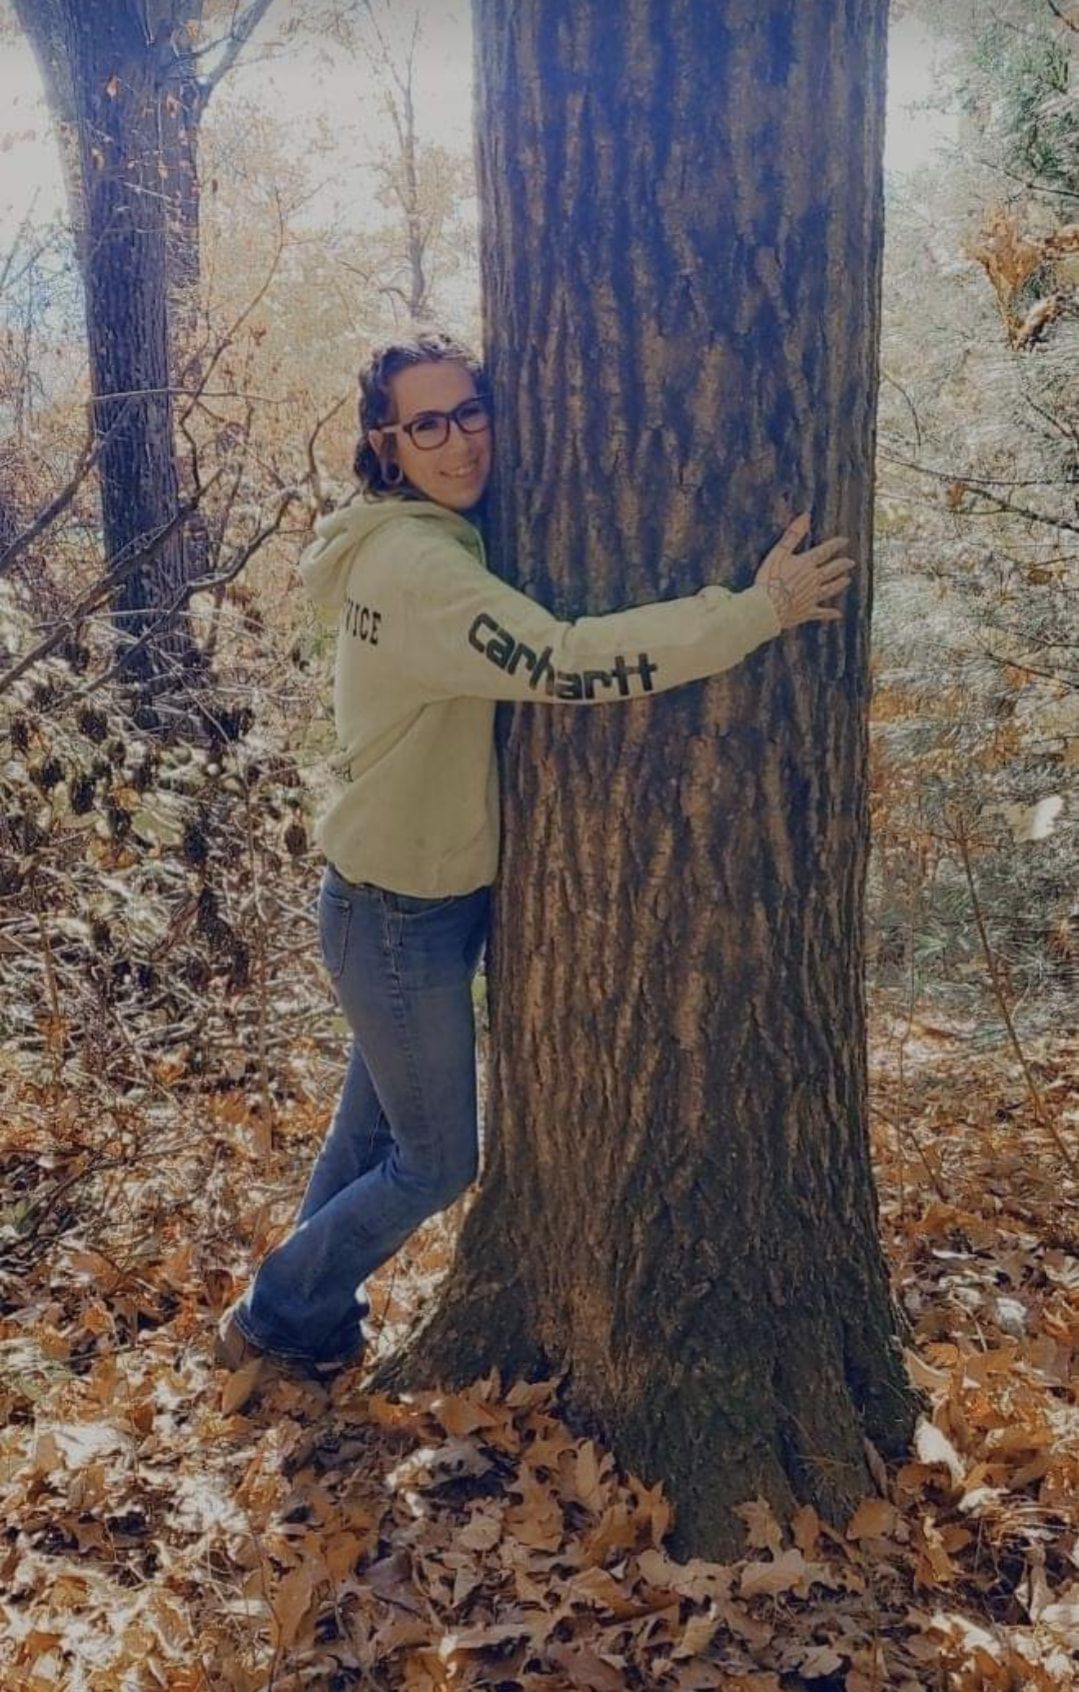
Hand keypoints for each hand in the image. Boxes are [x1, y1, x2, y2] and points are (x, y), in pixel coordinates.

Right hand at [753, 511, 859, 630]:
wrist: (767, 607)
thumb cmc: (769, 579)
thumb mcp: (778, 552)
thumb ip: (793, 534)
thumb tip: (806, 516)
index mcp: (806, 564)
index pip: (825, 551)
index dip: (835, 545)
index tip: (844, 541)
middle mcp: (813, 580)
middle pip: (832, 570)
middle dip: (842, 565)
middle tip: (851, 562)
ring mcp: (812, 597)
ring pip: (830, 589)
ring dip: (839, 584)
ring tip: (847, 580)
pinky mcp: (807, 611)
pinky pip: (821, 613)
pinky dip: (830, 613)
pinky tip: (838, 614)